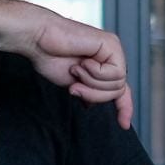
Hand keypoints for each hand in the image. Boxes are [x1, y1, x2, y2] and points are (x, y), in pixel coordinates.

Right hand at [16, 10, 134, 128]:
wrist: (40, 40)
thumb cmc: (50, 57)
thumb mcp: (74, 83)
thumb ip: (89, 92)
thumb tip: (93, 105)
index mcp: (103, 65)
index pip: (121, 90)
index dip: (124, 108)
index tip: (124, 125)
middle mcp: (110, 56)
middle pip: (118, 91)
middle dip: (94, 94)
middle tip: (74, 86)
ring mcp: (112, 49)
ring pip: (117, 84)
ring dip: (92, 83)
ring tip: (76, 70)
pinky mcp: (111, 44)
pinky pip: (115, 73)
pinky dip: (96, 73)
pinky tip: (83, 62)